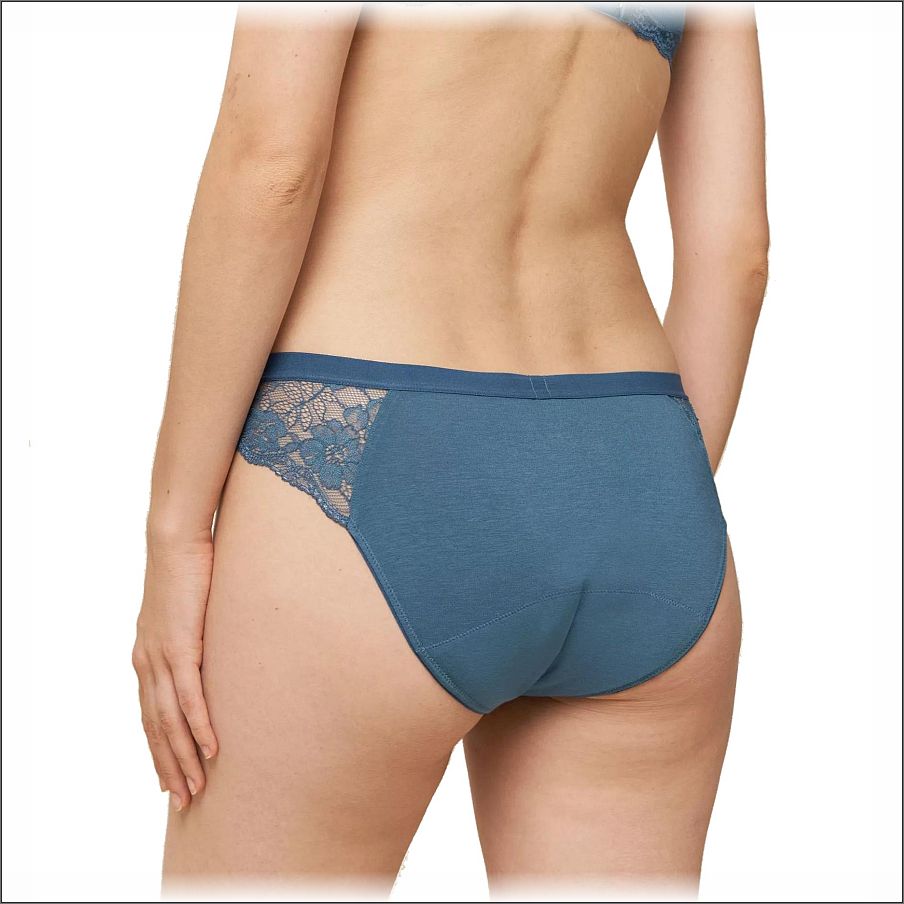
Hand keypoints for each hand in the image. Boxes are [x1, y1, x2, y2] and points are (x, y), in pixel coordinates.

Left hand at [132, 524, 217, 811]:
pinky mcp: (180, 646)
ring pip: (169, 720)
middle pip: (155, 727)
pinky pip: (189, 697)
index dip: (158, 749)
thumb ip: (193, 634)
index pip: (150, 714)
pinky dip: (199, 726)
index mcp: (147, 655)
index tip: (169, 777)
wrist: (176, 539)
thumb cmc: (188, 567)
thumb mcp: (188, 609)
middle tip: (183, 800)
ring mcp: (161, 656)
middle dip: (168, 765)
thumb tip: (214, 648)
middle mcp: (147, 661)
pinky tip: (210, 749)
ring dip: (184, 757)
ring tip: (197, 787)